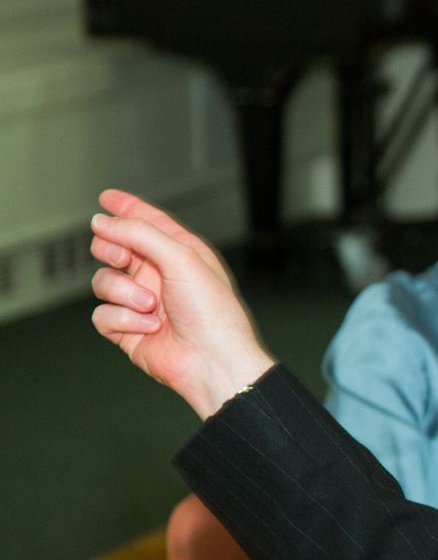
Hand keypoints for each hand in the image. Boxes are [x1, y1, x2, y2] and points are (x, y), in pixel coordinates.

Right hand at [89, 189, 275, 419]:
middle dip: (112, 249)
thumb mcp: (182, 259)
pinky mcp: (127, 328)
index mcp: (181, 253)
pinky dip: (123, 319)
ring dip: (125, 293)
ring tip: (152, 306)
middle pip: (114, 247)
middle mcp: (159, 275)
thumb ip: (141, 234)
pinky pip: (102, 314)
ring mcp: (141, 302)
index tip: (108, 197)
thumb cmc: (213, 314)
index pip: (148, 222)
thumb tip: (104, 220)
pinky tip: (148, 327)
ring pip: (104, 282)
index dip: (127, 208)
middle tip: (123, 258)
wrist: (212, 362)